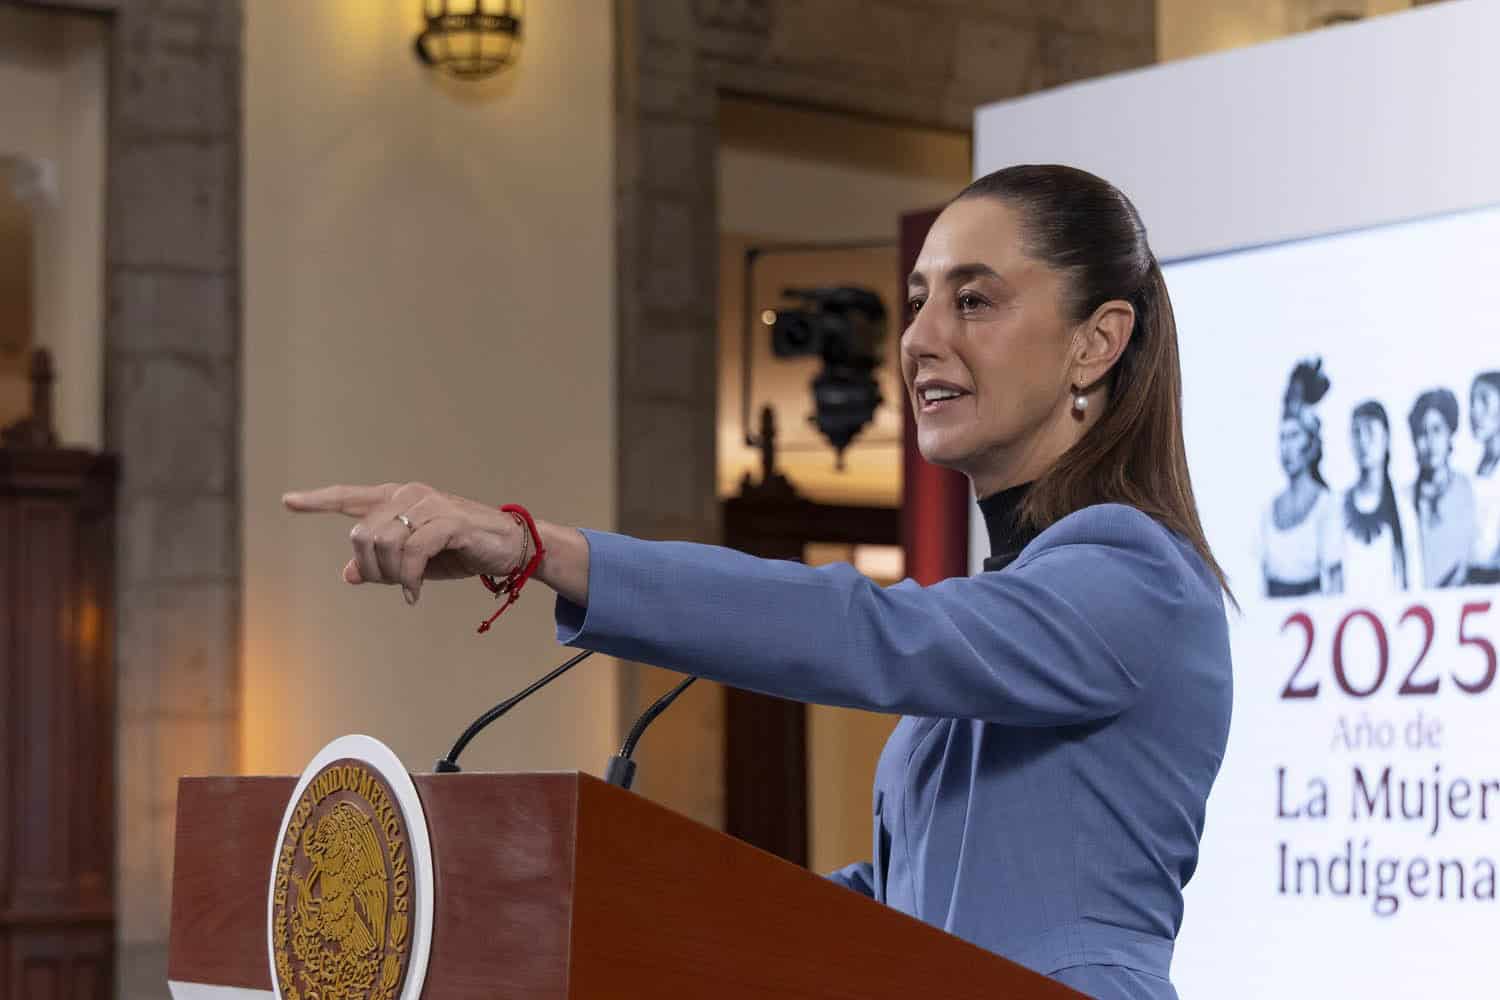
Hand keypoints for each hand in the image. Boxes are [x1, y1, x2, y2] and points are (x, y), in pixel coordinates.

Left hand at [282, 482, 525, 603]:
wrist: (509, 546)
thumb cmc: (461, 549)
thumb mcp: (415, 561)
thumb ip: (381, 563)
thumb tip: (348, 573)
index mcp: (398, 499)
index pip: (350, 497)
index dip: (318, 501)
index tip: (289, 502)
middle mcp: (409, 495)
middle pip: (362, 535)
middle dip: (371, 568)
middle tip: (394, 585)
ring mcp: (430, 505)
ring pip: (384, 543)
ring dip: (392, 576)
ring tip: (408, 588)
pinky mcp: (449, 521)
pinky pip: (413, 553)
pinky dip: (409, 579)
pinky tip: (415, 593)